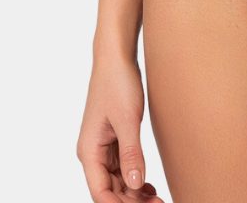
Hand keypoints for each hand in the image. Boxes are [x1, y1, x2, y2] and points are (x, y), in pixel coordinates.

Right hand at [77, 52, 161, 201]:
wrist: (117, 57)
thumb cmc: (118, 83)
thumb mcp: (127, 119)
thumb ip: (131, 153)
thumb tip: (134, 184)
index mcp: (89, 151)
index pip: (100, 192)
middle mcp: (93, 152)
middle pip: (109, 189)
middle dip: (130, 201)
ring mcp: (103, 146)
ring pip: (117, 181)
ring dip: (134, 193)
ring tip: (157, 199)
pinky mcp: (114, 139)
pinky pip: (122, 167)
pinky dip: (134, 179)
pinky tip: (148, 186)